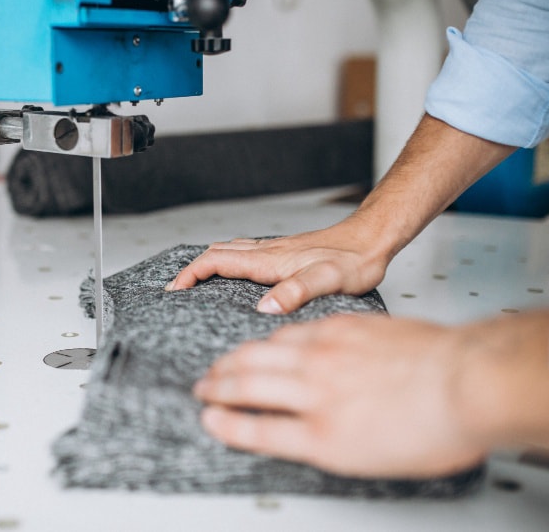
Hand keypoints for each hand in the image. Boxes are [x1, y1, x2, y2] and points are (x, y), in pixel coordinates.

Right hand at [167, 218, 389, 313]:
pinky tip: (234, 272)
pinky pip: (244, 253)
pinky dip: (226, 260)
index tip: (174, 290)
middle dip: (191, 269)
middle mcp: (268, 252)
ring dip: (207, 263)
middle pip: (216, 253)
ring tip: (195, 281)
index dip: (191, 274)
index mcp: (270, 261)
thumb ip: (297, 291)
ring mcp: (275, 251)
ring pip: (229, 250)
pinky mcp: (285, 253)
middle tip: (176, 289)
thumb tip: (265, 308)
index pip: (217, 261)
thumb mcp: (329, 280)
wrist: (373, 239)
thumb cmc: (355, 260)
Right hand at [193, 314, 486, 477]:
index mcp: (321, 433)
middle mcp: (317, 390)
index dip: (226, 424)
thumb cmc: (435, 427)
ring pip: (265, 353)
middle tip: (202, 388)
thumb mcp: (373, 460)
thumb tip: (301, 437)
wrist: (469, 380)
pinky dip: (272, 339)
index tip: (209, 420)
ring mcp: (327, 354)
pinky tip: (269, 340)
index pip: (256, 428)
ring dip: (236, 360)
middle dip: (218, 388)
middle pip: (249, 384)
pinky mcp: (342, 328)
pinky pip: (294, 331)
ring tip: (224, 365)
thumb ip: (325, 446)